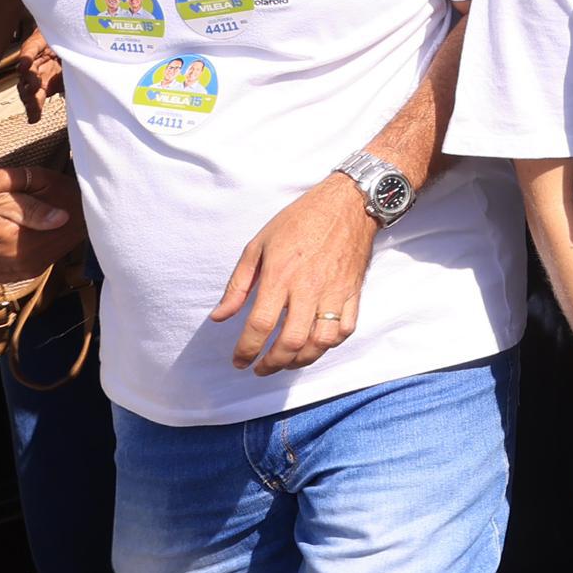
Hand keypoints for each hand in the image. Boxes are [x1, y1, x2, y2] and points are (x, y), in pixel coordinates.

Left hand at [212, 176, 381, 374]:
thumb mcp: (258, 245)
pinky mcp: (353, 292)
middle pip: (291, 341)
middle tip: (261, 368)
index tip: (239, 361)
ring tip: (287, 362)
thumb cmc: (300, 220)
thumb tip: (220, 316)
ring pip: (321, 341)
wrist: (348, 203)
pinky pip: (346, 329)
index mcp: (280, 275)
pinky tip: (316, 345)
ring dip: (302, 360)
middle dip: (272, 363)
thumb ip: (238, 284)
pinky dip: (330, 344)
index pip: (260, 325)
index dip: (246, 349)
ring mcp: (335, 292)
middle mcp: (308, 288)